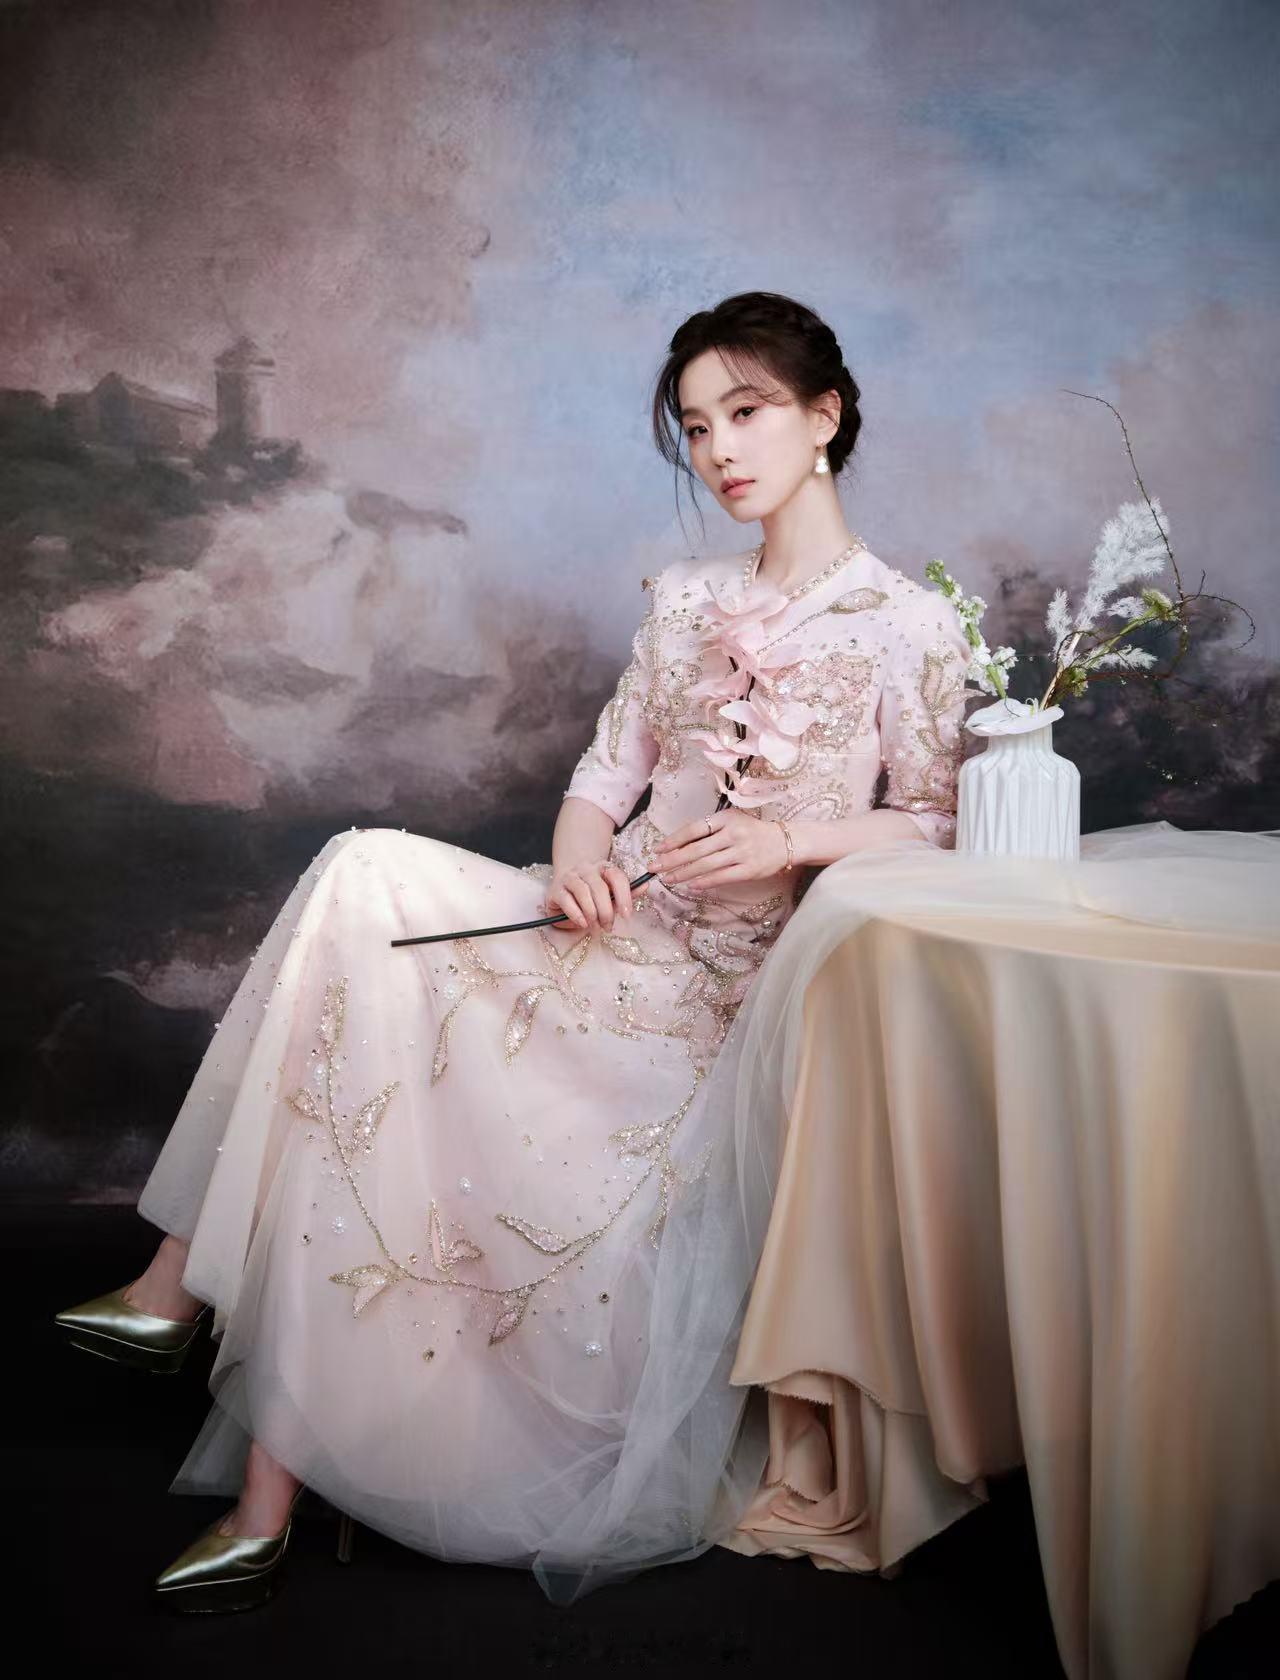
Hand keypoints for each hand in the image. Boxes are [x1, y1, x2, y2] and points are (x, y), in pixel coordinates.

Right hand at [542, 858, 649, 931]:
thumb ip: (627, 893)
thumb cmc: (592, 895)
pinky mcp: (555, 890)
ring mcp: (569, 878)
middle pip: (599, 887)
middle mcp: (586, 869)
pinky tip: (583, 923)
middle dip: (606, 911)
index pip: (617, 877)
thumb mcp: (610, 894)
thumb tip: (645, 886)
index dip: (624, 896)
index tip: (627, 915)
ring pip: (583, 892)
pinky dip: (576, 914)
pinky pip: (567, 900)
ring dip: (592, 913)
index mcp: (604, 868)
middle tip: (609, 927)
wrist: (564, 889)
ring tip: (596, 927)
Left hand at [652, 809, 789, 891]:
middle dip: (672, 859)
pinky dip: (705, 882)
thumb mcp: (732, 822)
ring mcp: (742, 852)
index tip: (657, 849)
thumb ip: (709, 831)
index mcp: (726, 818)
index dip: (673, 840)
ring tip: (668, 879)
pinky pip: (722, 877)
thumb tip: (678, 846)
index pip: (694, 829)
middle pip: (696, 849)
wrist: (784, 842)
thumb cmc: (752, 832)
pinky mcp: (749, 869)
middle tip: (654, 867)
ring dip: (684, 873)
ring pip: (706, 865)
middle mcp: (733, 833)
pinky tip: (691, 886)